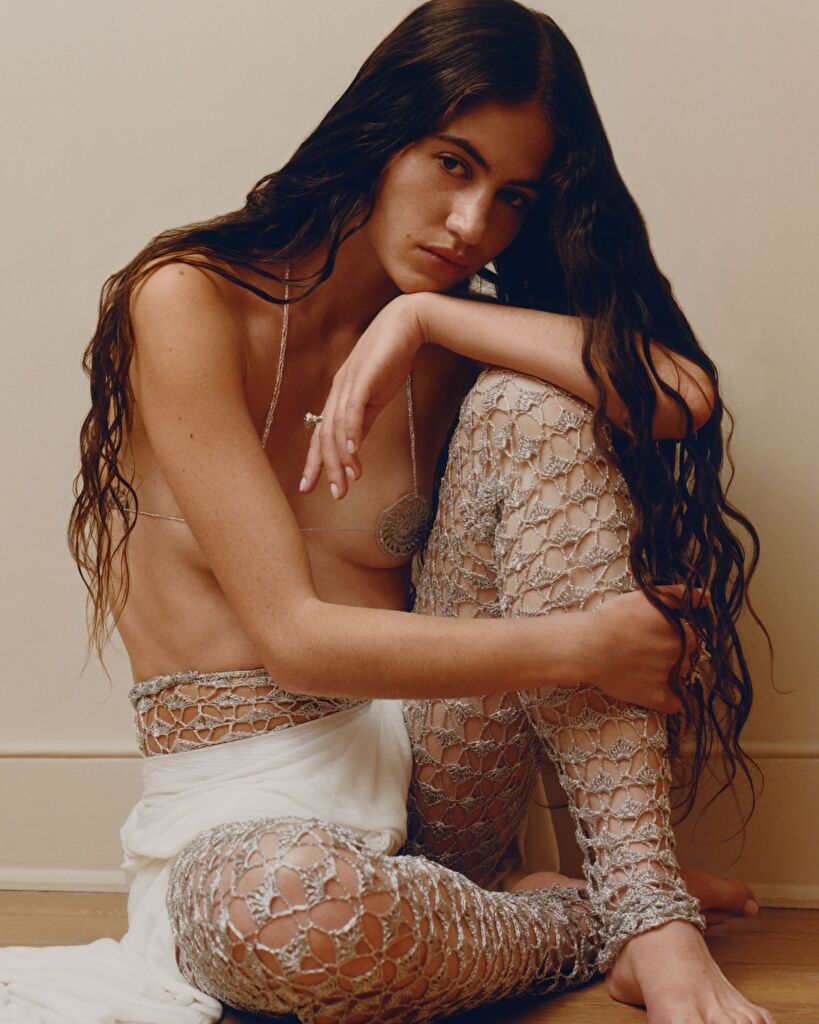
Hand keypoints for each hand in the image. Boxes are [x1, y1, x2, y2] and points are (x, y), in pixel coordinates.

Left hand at [299, 293, 424, 498]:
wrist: (407, 324)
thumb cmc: (392, 358)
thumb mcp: (375, 397)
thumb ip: (363, 421)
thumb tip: (354, 448)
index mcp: (339, 397)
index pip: (321, 434)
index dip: (314, 462)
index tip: (309, 487)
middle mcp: (337, 392)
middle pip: (325, 436)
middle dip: (327, 468)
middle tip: (334, 494)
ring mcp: (348, 384)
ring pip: (336, 428)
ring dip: (341, 457)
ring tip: (348, 480)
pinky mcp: (363, 378)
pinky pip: (353, 410)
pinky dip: (351, 433)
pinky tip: (353, 453)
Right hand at [582, 585, 704, 712]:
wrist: (589, 647)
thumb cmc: (615, 618)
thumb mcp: (647, 597)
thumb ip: (678, 595)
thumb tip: (706, 596)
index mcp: (682, 633)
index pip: (693, 635)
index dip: (677, 633)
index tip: (658, 632)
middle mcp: (681, 656)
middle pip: (687, 655)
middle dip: (674, 652)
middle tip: (648, 647)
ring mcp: (669, 678)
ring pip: (680, 676)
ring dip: (670, 672)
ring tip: (644, 665)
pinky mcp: (656, 697)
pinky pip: (674, 703)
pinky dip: (670, 699)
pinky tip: (657, 690)